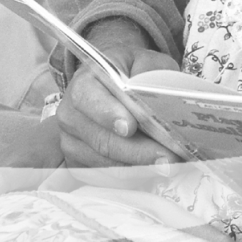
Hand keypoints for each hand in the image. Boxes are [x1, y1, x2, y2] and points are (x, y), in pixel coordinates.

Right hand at [55, 18, 183, 166]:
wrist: (112, 87)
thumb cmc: (131, 74)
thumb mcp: (145, 63)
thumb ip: (151, 73)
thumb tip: (160, 94)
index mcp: (83, 83)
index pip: (88, 98)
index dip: (108, 114)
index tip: (130, 128)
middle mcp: (71, 115)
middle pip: (102, 140)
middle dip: (138, 152)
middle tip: (169, 158)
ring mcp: (72, 143)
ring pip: (106, 165)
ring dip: (140, 169)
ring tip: (170, 165)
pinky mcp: (79, 166)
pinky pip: (107, 179)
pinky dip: (134, 178)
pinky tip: (155, 170)